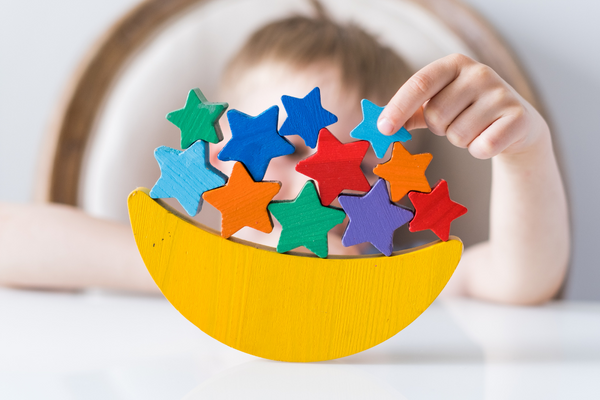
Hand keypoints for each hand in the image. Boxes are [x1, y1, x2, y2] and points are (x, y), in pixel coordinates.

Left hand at [377, 54, 547, 158]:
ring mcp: (501, 94)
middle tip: (455, 122)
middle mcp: (479, 73)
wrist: (516, 124)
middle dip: (439, 128)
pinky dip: (479, 150)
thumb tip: (377, 125)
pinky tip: (490, 139)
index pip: (420, 83)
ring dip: (460, 140)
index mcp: (454, 64)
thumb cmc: (466, 112)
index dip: (398, 107)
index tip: (383, 128)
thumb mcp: (437, 104)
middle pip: (436, 115)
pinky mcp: (518, 118)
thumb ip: (408, 112)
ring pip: (457, 135)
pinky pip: (482, 147)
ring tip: (475, 129)